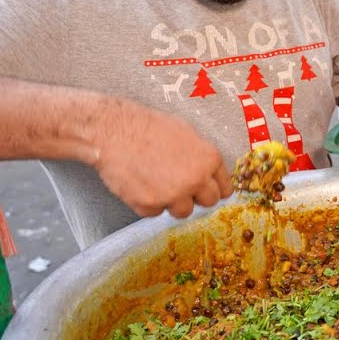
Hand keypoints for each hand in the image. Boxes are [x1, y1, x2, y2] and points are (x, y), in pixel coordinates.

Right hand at [90, 101, 232, 219]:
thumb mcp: (187, 133)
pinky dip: (147, 202)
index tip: (206, 190)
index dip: (213, 188)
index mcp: (209, 160)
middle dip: (196, 196)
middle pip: (208, 202)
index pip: (224, 189)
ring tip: (156, 181)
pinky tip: (139, 183)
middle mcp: (196, 180)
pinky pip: (155, 212)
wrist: (114, 131)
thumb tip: (210, 173)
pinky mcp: (150, 205)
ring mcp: (174, 195)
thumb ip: (202, 157)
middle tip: (179, 185)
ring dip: (172, 202)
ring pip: (183, 211)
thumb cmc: (148, 127)